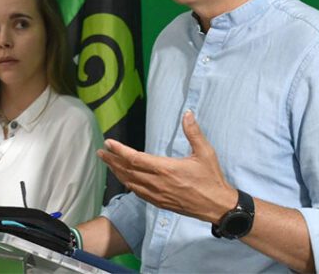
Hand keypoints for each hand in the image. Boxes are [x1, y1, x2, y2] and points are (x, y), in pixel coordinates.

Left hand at [97, 111, 236, 222]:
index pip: (135, 159)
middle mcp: (158, 183)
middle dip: (112, 160)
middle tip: (101, 152)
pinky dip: (128, 184)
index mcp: (166, 169)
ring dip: (117, 172)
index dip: (119, 150)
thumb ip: (194, 132)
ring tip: (107, 163)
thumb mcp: (205, 152)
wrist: (218, 206)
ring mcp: (157, 195)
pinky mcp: (160, 203)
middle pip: (127, 171)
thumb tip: (187, 113)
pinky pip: (138, 193)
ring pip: (130, 183)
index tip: (108, 143)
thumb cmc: (211, 179)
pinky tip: (123, 179)